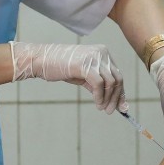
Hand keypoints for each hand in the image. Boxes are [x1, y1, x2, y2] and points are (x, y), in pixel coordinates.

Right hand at [11, 41, 125, 112]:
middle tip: (111, 111)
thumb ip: (98, 85)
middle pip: (117, 78)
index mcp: (102, 53)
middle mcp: (101, 53)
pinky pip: (99, 84)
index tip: (122, 107)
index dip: (121, 92)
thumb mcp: (83, 76)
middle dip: (116, 97)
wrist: (41, 60)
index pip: (117, 74)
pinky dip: (100, 96)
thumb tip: (112, 101)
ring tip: (102, 109)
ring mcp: (94, 58)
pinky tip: (97, 104)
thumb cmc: (61, 67)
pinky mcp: (85, 65)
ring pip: (111, 82)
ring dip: (109, 99)